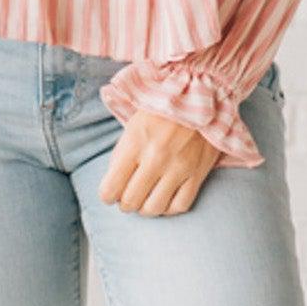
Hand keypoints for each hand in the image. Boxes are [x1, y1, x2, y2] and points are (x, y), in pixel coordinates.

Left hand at [98, 111, 222, 215]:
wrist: (199, 97)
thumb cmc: (160, 112)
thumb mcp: (132, 126)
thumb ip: (121, 156)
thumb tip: (114, 186)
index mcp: (135, 143)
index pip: (110, 188)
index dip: (107, 195)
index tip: (111, 192)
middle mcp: (156, 158)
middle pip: (131, 202)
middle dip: (125, 203)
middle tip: (128, 196)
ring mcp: (179, 167)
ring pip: (154, 208)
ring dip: (145, 208)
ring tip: (145, 198)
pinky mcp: (198, 173)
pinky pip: (180, 206)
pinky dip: (168, 208)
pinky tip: (164, 199)